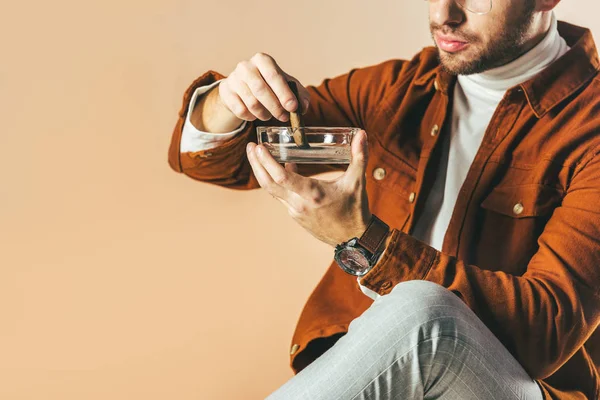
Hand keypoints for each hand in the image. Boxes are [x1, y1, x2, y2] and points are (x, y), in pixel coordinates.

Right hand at [218, 52, 310, 122]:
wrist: (242, 88)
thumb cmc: (269, 85)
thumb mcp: (286, 86)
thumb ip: (299, 95)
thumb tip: (303, 107)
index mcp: (262, 60)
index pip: (274, 76)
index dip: (284, 93)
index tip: (293, 107)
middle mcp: (245, 66)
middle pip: (261, 90)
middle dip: (275, 107)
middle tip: (284, 117)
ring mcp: (233, 78)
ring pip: (251, 102)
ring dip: (264, 114)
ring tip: (269, 116)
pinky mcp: (225, 92)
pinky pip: (240, 110)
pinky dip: (251, 117)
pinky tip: (255, 115)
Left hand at [246, 130, 371, 246]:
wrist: (353, 239)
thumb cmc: (355, 210)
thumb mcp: (357, 182)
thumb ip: (359, 156)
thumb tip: (361, 134)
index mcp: (312, 195)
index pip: (282, 178)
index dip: (267, 162)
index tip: (259, 148)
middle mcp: (299, 204)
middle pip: (268, 184)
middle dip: (257, 164)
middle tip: (250, 147)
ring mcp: (295, 211)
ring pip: (272, 191)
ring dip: (263, 172)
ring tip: (258, 154)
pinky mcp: (295, 215)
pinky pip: (281, 196)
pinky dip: (278, 181)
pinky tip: (283, 167)